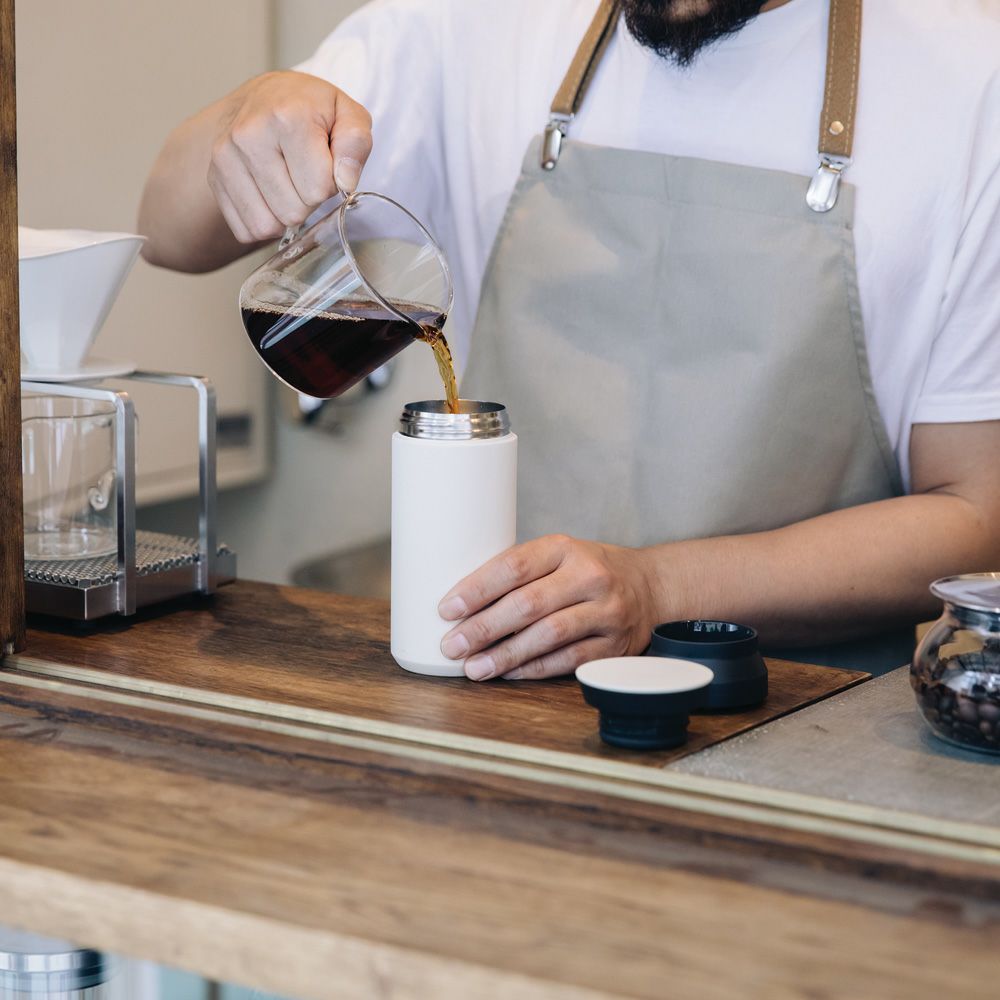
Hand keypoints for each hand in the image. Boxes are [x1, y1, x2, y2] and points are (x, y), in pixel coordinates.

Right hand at [208, 71, 372, 242]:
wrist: (265, 97)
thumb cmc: (311, 110)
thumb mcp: (346, 114)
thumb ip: (356, 144)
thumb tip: (345, 181)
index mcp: (286, 116)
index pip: (319, 189)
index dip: (330, 184)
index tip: (324, 163)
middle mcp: (248, 136)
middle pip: (293, 212)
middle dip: (307, 200)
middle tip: (305, 173)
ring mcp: (225, 159)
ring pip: (268, 226)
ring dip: (285, 214)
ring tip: (288, 182)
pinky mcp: (214, 179)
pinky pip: (247, 230)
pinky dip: (264, 221)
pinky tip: (269, 194)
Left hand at [438, 535, 662, 680]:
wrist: (649, 585)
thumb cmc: (586, 570)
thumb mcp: (557, 555)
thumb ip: (519, 572)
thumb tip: (462, 604)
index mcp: (564, 547)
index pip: (514, 566)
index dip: (477, 588)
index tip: (448, 608)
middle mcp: (589, 576)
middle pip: (527, 604)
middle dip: (483, 628)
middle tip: (452, 645)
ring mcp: (606, 611)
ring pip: (547, 635)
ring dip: (504, 655)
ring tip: (473, 667)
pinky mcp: (614, 644)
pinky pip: (567, 661)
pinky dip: (533, 669)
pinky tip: (507, 673)